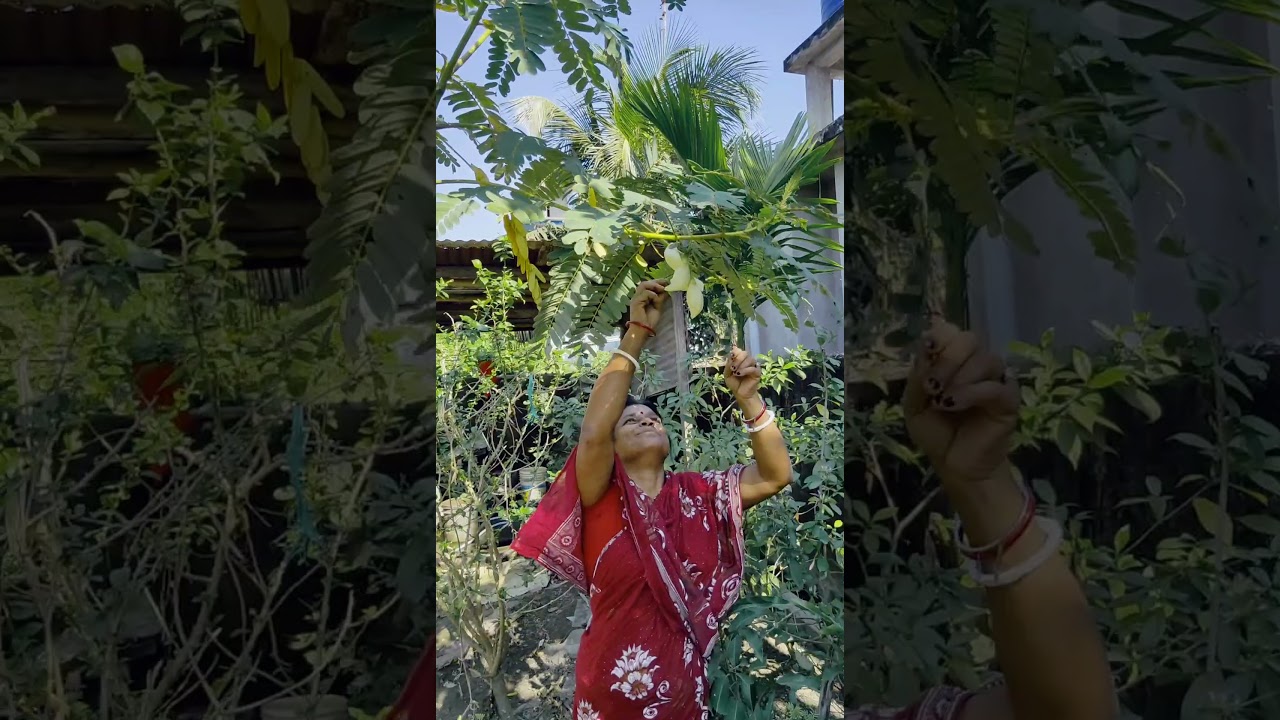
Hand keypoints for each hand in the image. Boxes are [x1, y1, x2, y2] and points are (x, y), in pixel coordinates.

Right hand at [629, 279, 669, 328]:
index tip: (667, 282)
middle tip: (666, 283)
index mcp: (642, 297)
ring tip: (662, 289)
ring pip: (643, 285)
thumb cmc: (650, 320)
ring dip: (654, 285)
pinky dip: (652, 295)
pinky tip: (656, 299)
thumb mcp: (658, 307)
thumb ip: (660, 298)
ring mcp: (636, 298)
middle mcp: (637, 295)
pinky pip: (645, 293)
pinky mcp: (636, 301)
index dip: (657, 282)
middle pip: (645, 283)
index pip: (648, 285)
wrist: (643, 330)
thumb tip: (666, 290)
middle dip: (656, 282)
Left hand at [725, 346, 761, 400]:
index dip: (735, 353)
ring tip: (736, 373)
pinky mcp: (757, 372)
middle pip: (745, 353)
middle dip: (738, 359)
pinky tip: (739, 374)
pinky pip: (753, 368)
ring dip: (741, 365)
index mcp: (740, 360)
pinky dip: (745, 370)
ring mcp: (753, 366)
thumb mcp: (727, 374)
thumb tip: (732, 352)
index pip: (739, 350)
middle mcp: (747, 361)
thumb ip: (729, 364)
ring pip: (750, 359)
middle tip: (733, 368)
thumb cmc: (734, 383)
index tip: (731, 358)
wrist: (740, 394)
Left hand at [903, 319, 1018, 483]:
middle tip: (932, 385)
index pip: (951, 331)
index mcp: (953, 360)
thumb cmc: (937, 432)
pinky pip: (996, 386)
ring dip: (959, 377)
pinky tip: (953, 405)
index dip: (939, 337)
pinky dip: (972, 393)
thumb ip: (918, 377)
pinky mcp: (1009, 400)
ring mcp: (996, 380)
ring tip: (942, 401)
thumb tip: (926, 350)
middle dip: (948, 358)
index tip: (927, 353)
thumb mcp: (915, 405)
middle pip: (970, 339)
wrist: (955, 464)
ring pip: (986, 359)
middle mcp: (976, 364)